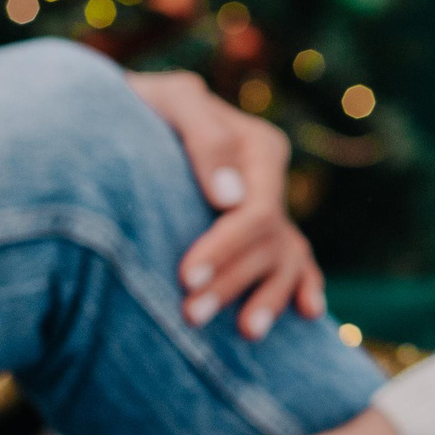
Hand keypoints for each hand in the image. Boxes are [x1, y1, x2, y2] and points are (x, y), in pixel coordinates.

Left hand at [125, 69, 322, 341]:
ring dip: (267, 298)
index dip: (226, 247)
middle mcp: (272, 182)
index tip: (186, 277)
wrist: (126, 113)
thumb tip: (230, 199)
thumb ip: (204, 138)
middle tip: (191, 316)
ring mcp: (271, 208)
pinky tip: (307, 313)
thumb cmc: (144, 105)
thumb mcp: (171, 101)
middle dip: (233, 281)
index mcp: (261, 148)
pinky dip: (304, 286)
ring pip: (283, 260)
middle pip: (267, 243)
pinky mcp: (263, 231)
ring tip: (245, 334)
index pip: (255, 211)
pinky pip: (297, 261)